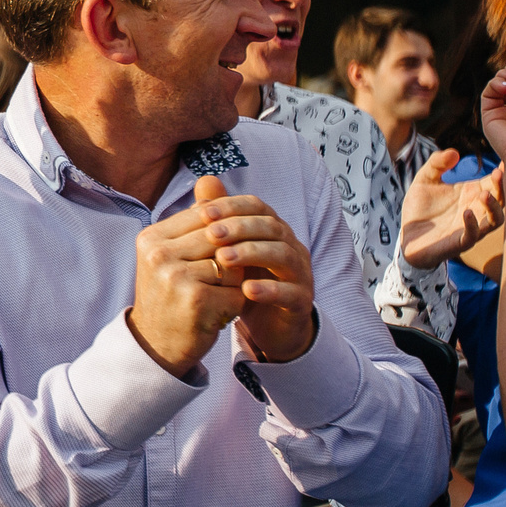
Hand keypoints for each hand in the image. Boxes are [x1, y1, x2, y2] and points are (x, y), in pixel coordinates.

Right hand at [131, 177, 263, 375]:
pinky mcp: (195, 301)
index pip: (205, 217)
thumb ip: (194, 221)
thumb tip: (211, 180)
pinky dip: (237, 303)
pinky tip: (221, 312)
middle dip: (232, 259)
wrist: (156, 345)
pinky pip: (237, 291)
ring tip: (219, 296)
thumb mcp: (173, 254)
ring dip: (235, 283)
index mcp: (151, 238)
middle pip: (221, 239)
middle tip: (224, 278)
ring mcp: (175, 277)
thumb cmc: (170, 296)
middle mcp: (158, 254)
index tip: (223, 254)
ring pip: (233, 265)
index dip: (224, 234)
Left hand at [199, 180, 317, 363]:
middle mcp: (290, 246)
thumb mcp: (228, 249)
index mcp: (272, 230)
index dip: (232, 206)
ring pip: (283, 256)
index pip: (257, 206)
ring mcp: (300, 274)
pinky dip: (270, 290)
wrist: (270, 325)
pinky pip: (291, 293)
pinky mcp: (302, 301)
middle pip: (271, 227)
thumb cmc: (246, 280)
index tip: (203, 212)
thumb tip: (204, 181)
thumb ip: (219, 218)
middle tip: (211, 234)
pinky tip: (247, 290)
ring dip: (252, 254)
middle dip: (240, 227)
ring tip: (224, 259)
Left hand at [400, 149, 503, 267]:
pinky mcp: (458, 242)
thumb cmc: (419, 209)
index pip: (493, 182)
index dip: (502, 172)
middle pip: (501, 199)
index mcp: (471, 193)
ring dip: (494, 207)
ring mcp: (470, 227)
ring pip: (495, 220)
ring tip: (485, 194)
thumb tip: (454, 152)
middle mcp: (476, 210)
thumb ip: (437, 164)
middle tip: (499, 173)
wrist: (406, 236)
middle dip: (502, 187)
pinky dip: (473, 225)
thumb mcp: (425, 180)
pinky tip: (467, 212)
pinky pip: (472, 235)